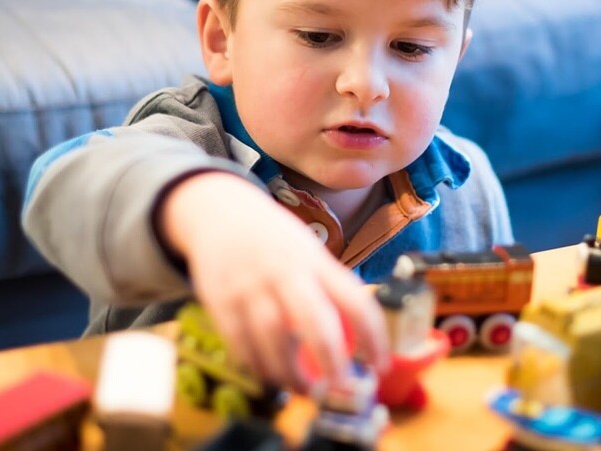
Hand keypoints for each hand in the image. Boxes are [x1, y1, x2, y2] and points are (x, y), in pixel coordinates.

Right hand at [159, 171, 388, 390]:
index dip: (373, 338)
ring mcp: (251, 287)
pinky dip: (256, 366)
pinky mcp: (221, 300)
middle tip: (341, 390)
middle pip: (314, 322)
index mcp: (316, 262)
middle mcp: (285, 273)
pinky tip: (268, 375)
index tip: (381, 366)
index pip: (355, 301)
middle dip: (332, 362)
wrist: (219, 210)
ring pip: (273, 339)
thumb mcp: (308, 252)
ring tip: (303, 390)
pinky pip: (240, 343)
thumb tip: (356, 339)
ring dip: (290, 374)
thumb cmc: (274, 239)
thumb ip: (328, 289)